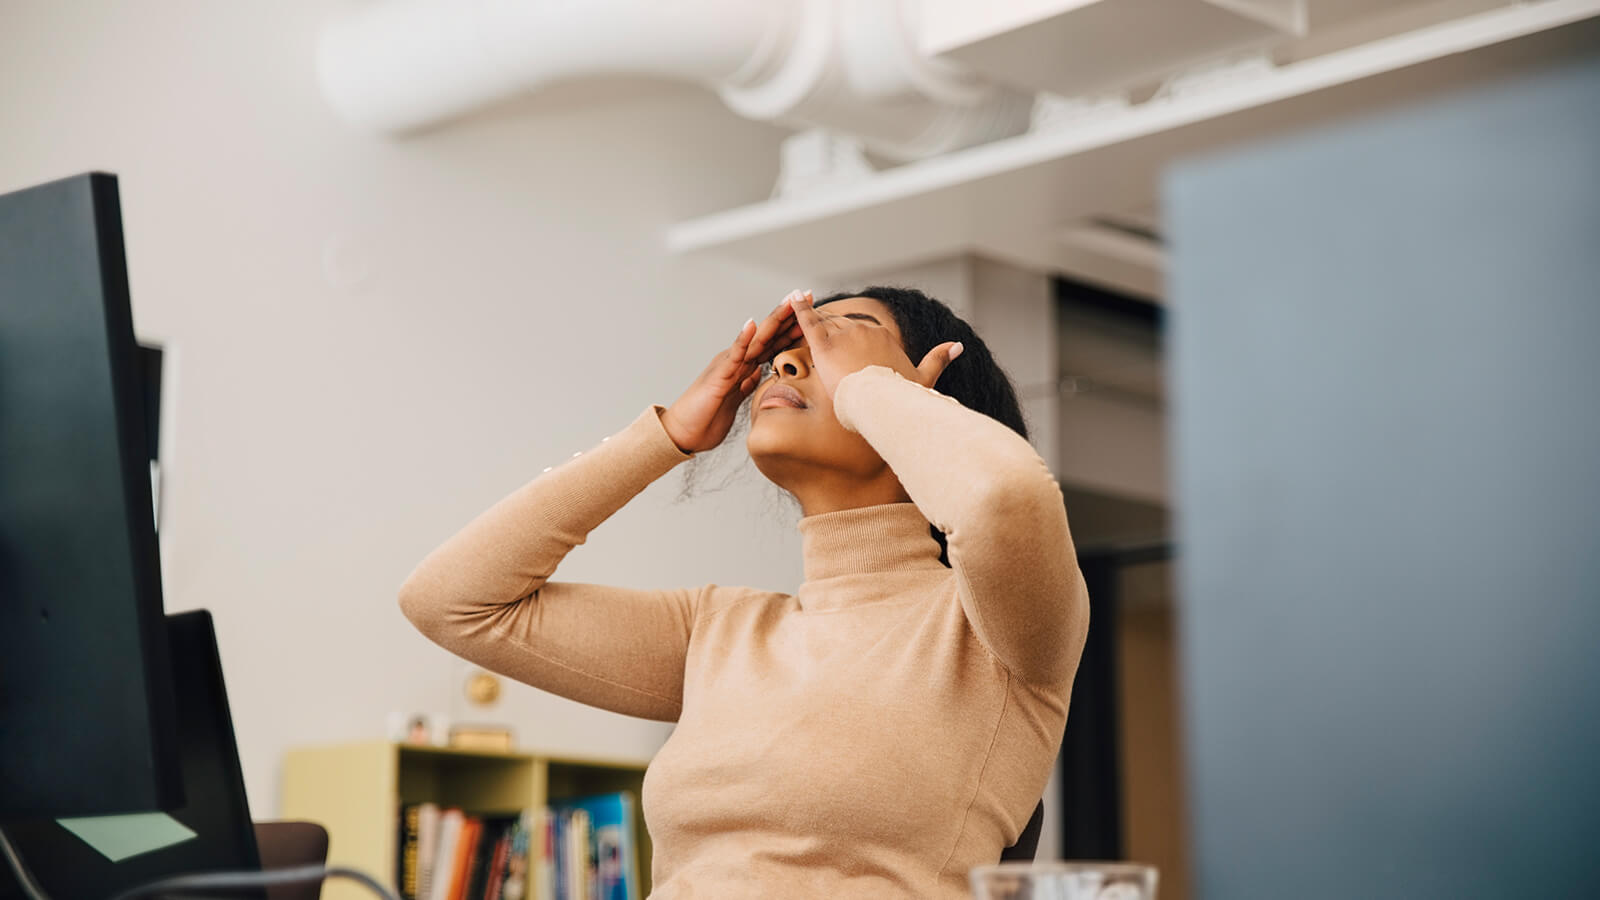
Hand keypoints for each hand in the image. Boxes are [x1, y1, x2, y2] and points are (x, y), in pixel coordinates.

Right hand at [660, 296, 805, 453]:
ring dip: (773, 319)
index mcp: (744, 366)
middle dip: (789, 315)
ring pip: (756, 338)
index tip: (813, 313)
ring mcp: (729, 365)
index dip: (793, 327)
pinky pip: (733, 355)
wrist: (684, 432)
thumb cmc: (707, 417)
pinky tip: (752, 325)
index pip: (773, 342)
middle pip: (768, 333)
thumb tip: (760, 374)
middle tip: (808, 294)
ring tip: (789, 302)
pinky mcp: (719, 375)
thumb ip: (747, 384)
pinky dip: (743, 339)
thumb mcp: (736, 399)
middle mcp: (738, 360)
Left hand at [788, 290, 962, 397]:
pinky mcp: (824, 346)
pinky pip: (809, 323)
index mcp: (883, 336)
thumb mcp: (924, 378)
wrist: (883, 405)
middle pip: (843, 331)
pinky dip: (799, 310)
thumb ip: (939, 359)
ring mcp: (844, 336)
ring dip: (814, 330)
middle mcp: (864, 330)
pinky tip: (791, 298)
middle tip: (822, 355)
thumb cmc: (902, 396)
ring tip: (806, 337)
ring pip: (826, 328)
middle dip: (833, 342)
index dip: (853, 347)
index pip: (862, 335)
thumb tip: (958, 345)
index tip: (848, 360)